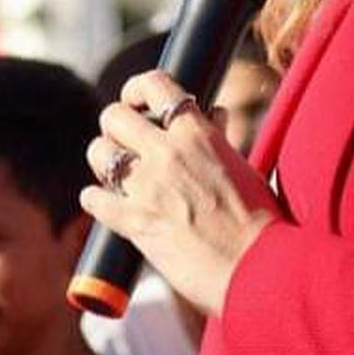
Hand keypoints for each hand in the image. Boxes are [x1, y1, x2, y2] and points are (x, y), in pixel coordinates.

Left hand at [82, 70, 281, 315]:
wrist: (258, 269)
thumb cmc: (259, 222)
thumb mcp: (244, 169)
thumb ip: (220, 139)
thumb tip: (214, 113)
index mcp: (198, 134)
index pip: (155, 85)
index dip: (137, 88)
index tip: (136, 101)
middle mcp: (168, 154)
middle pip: (114, 116)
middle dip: (115, 127)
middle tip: (125, 143)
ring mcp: (148, 188)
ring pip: (99, 152)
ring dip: (103, 160)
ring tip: (115, 173)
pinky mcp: (135, 222)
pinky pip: (94, 199)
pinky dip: (95, 200)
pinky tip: (101, 203)